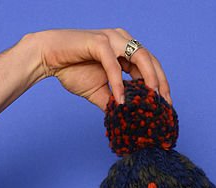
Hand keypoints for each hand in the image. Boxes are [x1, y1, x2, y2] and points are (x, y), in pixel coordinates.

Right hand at [31, 28, 172, 109]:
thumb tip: (129, 119)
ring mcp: (112, 39)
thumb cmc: (73, 70)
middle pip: (150, 60)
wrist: (49, 58)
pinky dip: (119, 83)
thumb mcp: (100, 93)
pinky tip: (121, 100)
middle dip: (160, 84)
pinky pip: (114, 64)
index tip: (166, 106)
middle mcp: (122, 41)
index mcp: (125, 50)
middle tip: (164, 106)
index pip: (150, 66)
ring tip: (151, 100)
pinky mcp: (99, 42)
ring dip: (148, 79)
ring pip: (140, 57)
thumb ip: (115, 101)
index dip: (160, 86)